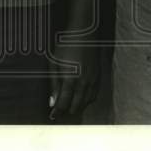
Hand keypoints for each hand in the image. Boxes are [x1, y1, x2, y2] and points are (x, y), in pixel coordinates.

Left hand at [49, 0, 101, 119]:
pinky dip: (86, 100)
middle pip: (76, 107)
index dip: (57, 112)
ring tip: (69, 106)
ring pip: (86, 103)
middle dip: (67, 111)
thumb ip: (54, 84)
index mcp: (70, 80)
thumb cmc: (66, 46)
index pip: (64, 104)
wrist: (84, 34)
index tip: (52, 116)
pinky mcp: (98, 77)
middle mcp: (83, 83)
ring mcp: (92, 81)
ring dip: (77, 107)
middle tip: (59, 112)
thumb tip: (52, 102)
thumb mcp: (54, 64)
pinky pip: (93, 95)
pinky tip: (81, 99)